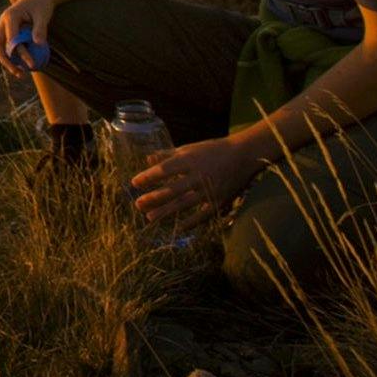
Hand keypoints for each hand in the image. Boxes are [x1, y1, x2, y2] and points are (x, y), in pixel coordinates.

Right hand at [0, 0, 56, 77]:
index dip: (20, 53)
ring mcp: (4, 25)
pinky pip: (6, 44)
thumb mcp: (43, 15)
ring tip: (20, 73)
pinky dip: (12, 55)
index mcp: (10, 16)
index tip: (31, 64)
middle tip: (18, 73)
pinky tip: (23, 64)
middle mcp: (3, 21)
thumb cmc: (42, 4)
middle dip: (4, 59)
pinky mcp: (9, 29)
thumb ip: (40, 29)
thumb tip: (38, 44)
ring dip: (6, 59)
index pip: (11, 39)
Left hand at [131, 136, 263, 233]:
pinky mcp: (220, 201)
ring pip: (184, 204)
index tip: (134, 183)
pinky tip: (177, 227)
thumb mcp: (188, 148)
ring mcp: (209, 189)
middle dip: (153, 198)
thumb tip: (147, 158)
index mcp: (188, 160)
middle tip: (137, 205)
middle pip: (172, 189)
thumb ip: (167, 154)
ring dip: (166, 212)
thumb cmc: (212, 150)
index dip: (148, 177)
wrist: (243, 156)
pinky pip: (203, 215)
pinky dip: (190, 222)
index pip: (164, 170)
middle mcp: (198, 175)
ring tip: (149, 217)